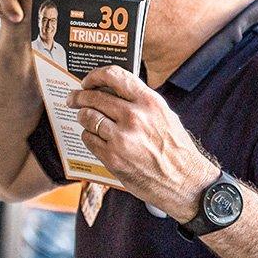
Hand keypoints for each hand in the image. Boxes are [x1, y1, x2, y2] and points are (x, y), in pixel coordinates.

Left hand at [68, 65, 217, 219]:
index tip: (87, 81)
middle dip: (79, 96)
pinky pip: (88, 138)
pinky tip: (94, 137)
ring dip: (83, 117)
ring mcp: (121, 138)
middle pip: (94, 97)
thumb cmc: (175, 148)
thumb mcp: (164, 115)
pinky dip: (88, 136)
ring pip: (87, 117)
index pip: (114, 75)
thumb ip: (139, 101)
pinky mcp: (112, 157)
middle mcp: (134, 117)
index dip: (94, 75)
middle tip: (72, 98)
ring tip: (84, 118)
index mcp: (149, 102)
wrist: (184, 181)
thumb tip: (111, 91)